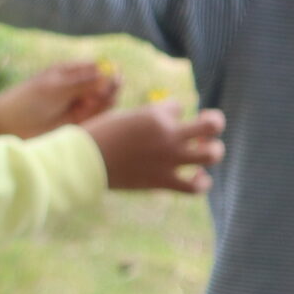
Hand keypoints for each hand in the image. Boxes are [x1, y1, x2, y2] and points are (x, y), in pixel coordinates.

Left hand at [0, 59, 122, 137]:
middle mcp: (79, 86)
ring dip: (104, 102)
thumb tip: (108, 72)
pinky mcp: (81, 121)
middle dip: (109, 88)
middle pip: (107, 84)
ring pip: (107, 100)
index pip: (99, 68)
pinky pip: (99, 116)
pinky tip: (86, 114)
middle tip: (98, 94)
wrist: (11, 124)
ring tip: (86, 105)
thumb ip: (81, 82)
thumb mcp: (54, 88)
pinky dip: (99, 114)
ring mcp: (81, 104)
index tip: (110, 77)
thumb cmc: (28, 100)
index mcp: (70, 72)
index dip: (108, 71)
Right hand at [84, 101, 224, 193]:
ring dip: (213, 151)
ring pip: (212, 154)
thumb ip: (147, 117)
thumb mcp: (123, 116)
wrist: (79, 161)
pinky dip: (202, 182)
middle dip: (213, 123)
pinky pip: (196, 187)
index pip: (178, 106)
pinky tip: (198, 177)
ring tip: (205, 150)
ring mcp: (168, 159)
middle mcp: (167, 135)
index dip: (169, 111)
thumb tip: (169, 121)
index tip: (155, 120)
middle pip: (213, 125)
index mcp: (155, 114)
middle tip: (203, 128)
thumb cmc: (96, 135)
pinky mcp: (162, 181)